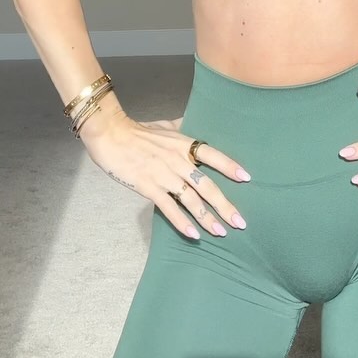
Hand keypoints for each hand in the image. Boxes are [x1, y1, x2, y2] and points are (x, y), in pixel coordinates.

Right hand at [79, 110, 251, 238]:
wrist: (110, 134)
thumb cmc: (138, 130)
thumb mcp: (165, 125)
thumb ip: (181, 128)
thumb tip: (191, 123)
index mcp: (183, 144)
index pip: (213, 155)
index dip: (230, 167)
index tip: (247, 179)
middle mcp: (178, 160)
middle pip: (207, 185)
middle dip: (225, 205)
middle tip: (240, 222)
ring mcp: (163, 175)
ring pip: (191, 200)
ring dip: (207, 218)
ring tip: (221, 232)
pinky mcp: (148, 187)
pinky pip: (169, 208)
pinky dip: (182, 222)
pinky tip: (193, 234)